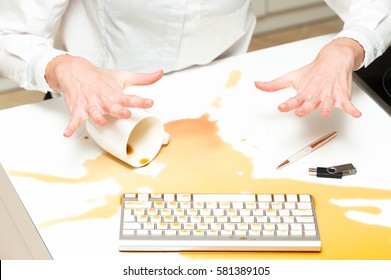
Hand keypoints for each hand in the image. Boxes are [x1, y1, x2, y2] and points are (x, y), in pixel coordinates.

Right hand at [45, 55, 162, 136]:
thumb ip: (142, 79)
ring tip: (101, 122)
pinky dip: (71, 126)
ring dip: (97, 117)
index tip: (150, 102)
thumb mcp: (123, 77)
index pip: (130, 99)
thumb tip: (160, 74)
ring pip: (94, 113)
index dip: (140, 101)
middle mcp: (104, 101)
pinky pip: (74, 119)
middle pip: (113, 107)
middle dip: (119, 111)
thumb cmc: (101, 78)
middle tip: (126, 113)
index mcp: (116, 95)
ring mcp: (91, 105)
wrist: (76, 71)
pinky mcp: (78, 109)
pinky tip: (68, 133)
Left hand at [254, 38, 363, 117]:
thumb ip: (273, 85)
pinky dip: (352, 108)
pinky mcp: (341, 96)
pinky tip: (356, 112)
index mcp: (303, 93)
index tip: (281, 107)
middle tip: (300, 111)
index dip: (287, 104)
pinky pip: (348, 104)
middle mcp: (315, 95)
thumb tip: (257, 84)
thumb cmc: (312, 71)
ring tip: (325, 111)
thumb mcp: (290, 77)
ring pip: (327, 104)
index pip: (293, 100)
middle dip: (305, 107)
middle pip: (309, 103)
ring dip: (326, 108)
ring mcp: (328, 96)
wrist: (333, 59)